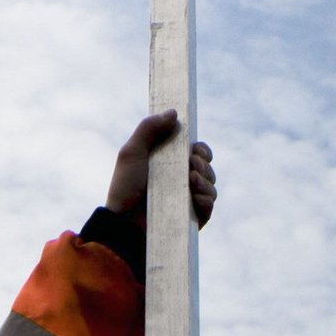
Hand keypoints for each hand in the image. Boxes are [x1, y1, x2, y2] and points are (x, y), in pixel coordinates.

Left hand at [104, 109, 216, 227]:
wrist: (124, 222)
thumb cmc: (125, 187)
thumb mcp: (132, 152)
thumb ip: (149, 128)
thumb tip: (174, 113)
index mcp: (170, 163)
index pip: (197, 152)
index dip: (201, 149)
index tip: (195, 149)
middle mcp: (181, 181)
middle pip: (207, 166)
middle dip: (204, 162)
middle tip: (192, 163)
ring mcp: (188, 200)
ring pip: (211, 185)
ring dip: (206, 179)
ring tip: (191, 179)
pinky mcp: (192, 218)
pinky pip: (209, 206)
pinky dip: (206, 198)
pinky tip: (195, 195)